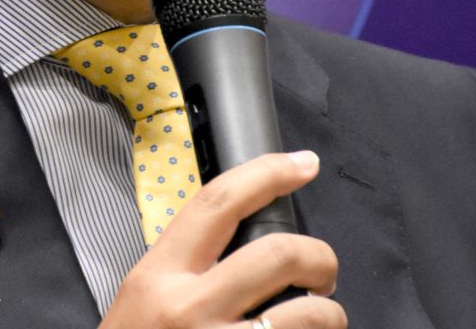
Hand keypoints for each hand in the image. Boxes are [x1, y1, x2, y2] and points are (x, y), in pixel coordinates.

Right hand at [100, 151, 345, 328]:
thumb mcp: (145, 298)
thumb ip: (189, 268)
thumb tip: (256, 241)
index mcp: (158, 276)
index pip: (218, 203)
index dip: (268, 172)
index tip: (304, 163)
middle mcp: (188, 310)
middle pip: (278, 253)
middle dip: (319, 255)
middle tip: (322, 268)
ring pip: (307, 314)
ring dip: (330, 314)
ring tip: (321, 319)